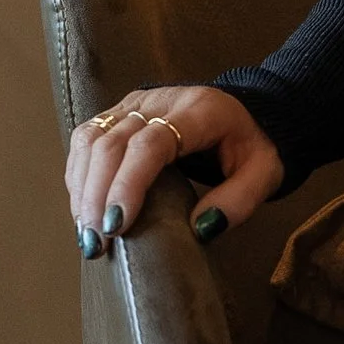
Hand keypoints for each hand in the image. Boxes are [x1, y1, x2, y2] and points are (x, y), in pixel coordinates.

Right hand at [64, 84, 284, 257]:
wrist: (246, 112)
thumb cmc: (252, 146)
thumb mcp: (264, 174)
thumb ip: (238, 201)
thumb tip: (199, 229)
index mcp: (198, 111)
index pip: (151, 143)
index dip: (129, 184)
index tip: (117, 227)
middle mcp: (159, 100)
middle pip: (112, 142)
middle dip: (96, 195)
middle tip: (96, 242)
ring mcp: (135, 104)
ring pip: (91, 138)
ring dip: (82, 188)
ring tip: (87, 234)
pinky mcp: (119, 113)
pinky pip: (86, 139)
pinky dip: (78, 176)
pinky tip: (83, 211)